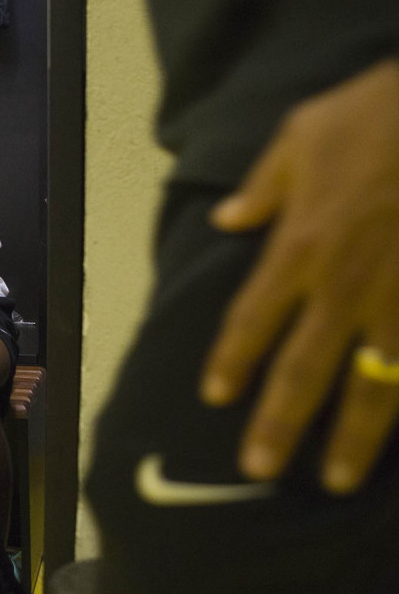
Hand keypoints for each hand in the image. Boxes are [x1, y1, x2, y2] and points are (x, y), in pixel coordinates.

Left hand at [201, 57, 398, 493]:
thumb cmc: (377, 114)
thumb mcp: (302, 136)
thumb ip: (263, 188)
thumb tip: (226, 218)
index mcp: (299, 247)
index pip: (251, 319)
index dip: (231, 361)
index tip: (216, 397)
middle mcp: (344, 284)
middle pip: (304, 368)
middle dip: (280, 422)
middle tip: (259, 469)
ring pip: (374, 382)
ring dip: (354, 435)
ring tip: (337, 479)